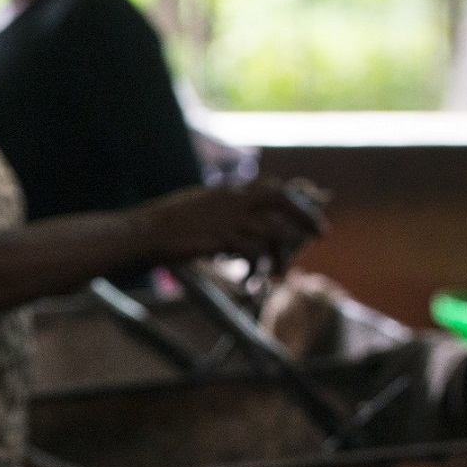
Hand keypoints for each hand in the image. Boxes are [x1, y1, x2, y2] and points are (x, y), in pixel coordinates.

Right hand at [138, 179, 327, 268]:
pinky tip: (250, 280)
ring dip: (281, 255)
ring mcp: (229, 217)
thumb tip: (242, 219)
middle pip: (283, 200)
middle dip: (306, 216)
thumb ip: (224, 209)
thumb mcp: (199, 206)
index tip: (315, 206)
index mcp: (229, 190)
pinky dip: (257, 268)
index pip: (274, 187)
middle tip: (321, 234)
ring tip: (279, 273)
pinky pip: (253, 252)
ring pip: (272, 232)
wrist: (146, 232)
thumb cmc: (166, 223)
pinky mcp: (222, 238)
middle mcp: (234, 199)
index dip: (299, 197)